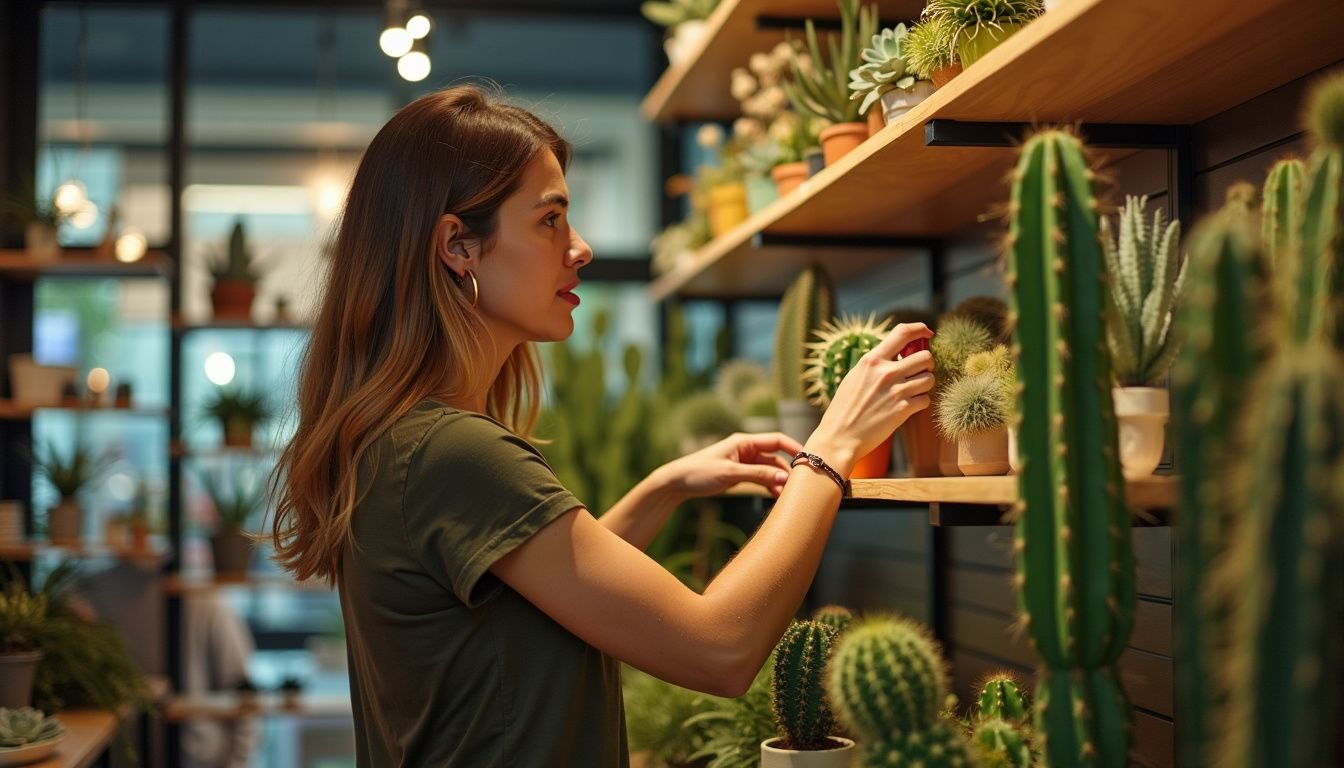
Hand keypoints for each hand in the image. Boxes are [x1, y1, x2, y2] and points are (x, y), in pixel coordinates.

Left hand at [660, 432, 805, 499]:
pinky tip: (777, 496)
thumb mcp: (731, 473)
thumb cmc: (700, 472)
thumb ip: (758, 475)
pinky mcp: (741, 474)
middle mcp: (747, 449)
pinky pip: (761, 478)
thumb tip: (783, 477)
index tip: (809, 459)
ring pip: (770, 469)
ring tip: (788, 495)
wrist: (678, 482)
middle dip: (788, 469)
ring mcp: (745, 462)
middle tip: (801, 484)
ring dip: (779, 480)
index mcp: (745, 442)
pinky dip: (770, 485)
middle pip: (775, 457)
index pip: (777, 440)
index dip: (794, 448)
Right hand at [806, 323, 936, 474]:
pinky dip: (920, 403)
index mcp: (872, 360)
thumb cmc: (845, 407)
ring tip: (912, 390)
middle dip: (926, 364)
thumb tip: (898, 355)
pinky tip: (907, 406)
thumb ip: (876, 364)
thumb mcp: (855, 376)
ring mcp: (896, 391)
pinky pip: (926, 400)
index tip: (927, 333)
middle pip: (926, 357)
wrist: (840, 437)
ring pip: (930, 379)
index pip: (902, 333)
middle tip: (918, 372)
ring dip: (925, 384)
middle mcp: (886, 372)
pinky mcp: (903, 410)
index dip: (920, 329)